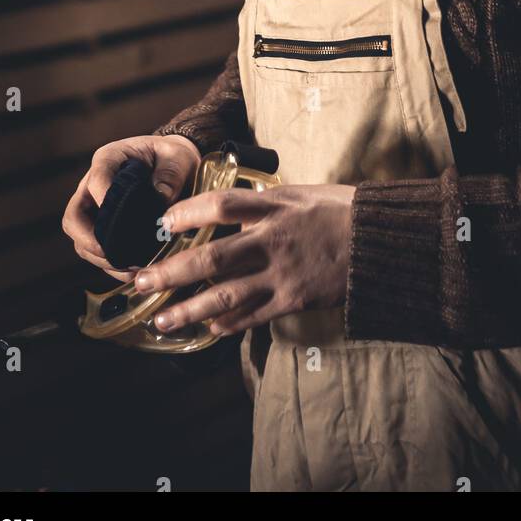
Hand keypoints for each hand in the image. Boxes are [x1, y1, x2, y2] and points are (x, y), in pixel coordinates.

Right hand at [61, 133, 200, 280]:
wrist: (174, 166)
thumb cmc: (172, 158)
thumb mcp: (177, 158)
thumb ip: (170, 175)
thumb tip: (161, 198)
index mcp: (109, 160)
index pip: (97, 180)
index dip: (105, 200)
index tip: (124, 220)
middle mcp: (93, 186)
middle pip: (74, 216)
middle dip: (87, 239)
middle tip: (110, 253)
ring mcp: (95, 210)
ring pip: (80, 240)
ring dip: (99, 258)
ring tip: (127, 267)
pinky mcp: (104, 229)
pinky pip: (95, 252)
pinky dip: (109, 266)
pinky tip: (131, 272)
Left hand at [133, 183, 355, 333]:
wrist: (380, 242)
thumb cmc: (341, 211)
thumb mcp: (301, 193)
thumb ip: (264, 202)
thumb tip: (228, 206)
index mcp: (276, 206)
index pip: (222, 205)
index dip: (188, 213)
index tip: (161, 222)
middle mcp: (274, 240)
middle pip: (212, 257)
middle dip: (172, 271)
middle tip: (140, 281)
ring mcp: (283, 273)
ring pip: (226, 295)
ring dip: (188, 309)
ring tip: (160, 320)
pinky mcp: (293, 299)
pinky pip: (253, 315)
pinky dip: (227, 323)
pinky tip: (207, 328)